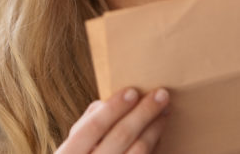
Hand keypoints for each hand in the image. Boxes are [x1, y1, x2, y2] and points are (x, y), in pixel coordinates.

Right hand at [55, 87, 169, 153]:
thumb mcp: (74, 144)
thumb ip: (87, 123)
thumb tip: (109, 103)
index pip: (93, 126)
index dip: (113, 108)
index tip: (133, 91)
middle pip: (121, 136)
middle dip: (143, 112)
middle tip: (161, 94)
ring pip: (139, 150)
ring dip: (155, 128)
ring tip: (165, 110)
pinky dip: (156, 145)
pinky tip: (159, 133)